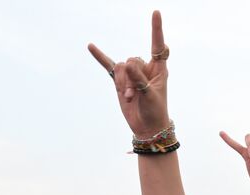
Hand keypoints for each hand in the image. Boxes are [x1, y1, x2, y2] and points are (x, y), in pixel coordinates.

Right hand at [87, 11, 170, 139]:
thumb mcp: (150, 95)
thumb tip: (126, 64)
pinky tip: (91, 47)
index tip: (156, 13)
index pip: (158, 45)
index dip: (156, 29)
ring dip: (123, 84)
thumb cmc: (155, 111)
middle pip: (132, 60)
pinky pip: (108, 66)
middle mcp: (145, 68)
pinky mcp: (120, 81)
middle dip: (131, 78)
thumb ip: (139, 79)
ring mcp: (131, 74)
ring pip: (121, 67)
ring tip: (130, 97)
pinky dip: (100, 57)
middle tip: (136, 95)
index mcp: (158, 68)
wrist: (146, 127)